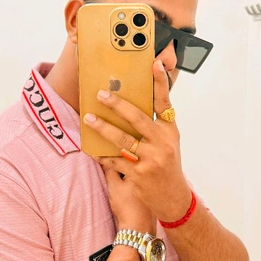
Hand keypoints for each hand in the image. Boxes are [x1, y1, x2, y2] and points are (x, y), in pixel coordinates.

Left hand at [83, 58, 191, 223]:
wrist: (173, 198)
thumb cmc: (168, 166)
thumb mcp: (168, 143)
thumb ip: (155, 125)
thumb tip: (133, 105)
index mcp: (170, 131)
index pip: (165, 101)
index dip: (160, 81)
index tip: (155, 63)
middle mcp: (162, 143)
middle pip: (137, 118)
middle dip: (117, 104)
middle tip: (101, 94)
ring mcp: (151, 159)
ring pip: (122, 139)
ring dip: (103, 127)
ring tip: (88, 118)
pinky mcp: (139, 175)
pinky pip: (115, 161)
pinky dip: (101, 154)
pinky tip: (90, 148)